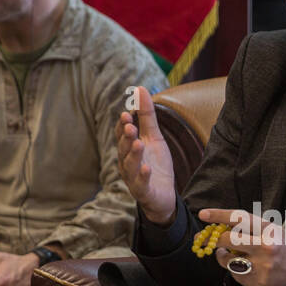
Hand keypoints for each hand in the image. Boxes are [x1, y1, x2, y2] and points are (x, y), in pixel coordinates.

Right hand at [116, 86, 176, 225]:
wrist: (163, 196)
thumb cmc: (156, 165)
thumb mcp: (154, 137)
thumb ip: (147, 115)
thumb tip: (140, 88)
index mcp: (128, 150)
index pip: (122, 135)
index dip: (123, 125)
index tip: (127, 113)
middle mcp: (127, 163)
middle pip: (123, 149)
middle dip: (126, 138)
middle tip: (130, 126)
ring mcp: (133, 179)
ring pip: (130, 166)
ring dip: (133, 154)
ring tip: (138, 143)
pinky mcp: (143, 192)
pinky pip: (141, 184)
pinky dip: (143, 176)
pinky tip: (147, 169)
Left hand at [199, 208, 285, 285]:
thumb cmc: (285, 248)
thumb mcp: (272, 231)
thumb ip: (250, 229)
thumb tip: (220, 227)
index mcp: (268, 230)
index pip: (240, 218)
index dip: (219, 215)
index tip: (203, 214)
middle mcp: (265, 246)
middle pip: (229, 240)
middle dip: (215, 240)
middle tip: (206, 240)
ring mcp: (262, 265)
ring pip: (228, 260)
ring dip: (223, 257)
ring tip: (228, 255)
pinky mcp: (258, 281)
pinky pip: (236, 275)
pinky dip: (235, 271)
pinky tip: (245, 268)